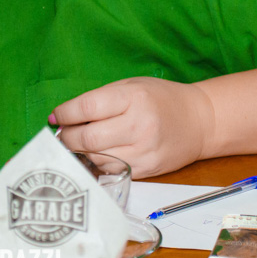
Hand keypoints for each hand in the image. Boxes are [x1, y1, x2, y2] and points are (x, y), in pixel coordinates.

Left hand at [52, 77, 216, 177]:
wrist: (200, 121)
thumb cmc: (160, 99)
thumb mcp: (131, 87)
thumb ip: (100, 100)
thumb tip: (64, 117)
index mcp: (134, 98)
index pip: (88, 108)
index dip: (66, 114)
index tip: (56, 116)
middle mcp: (139, 126)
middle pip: (89, 138)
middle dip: (67, 137)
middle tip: (62, 134)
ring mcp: (144, 151)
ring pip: (96, 158)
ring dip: (81, 152)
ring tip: (79, 143)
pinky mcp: (147, 170)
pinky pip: (111, 170)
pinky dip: (98, 162)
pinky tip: (98, 153)